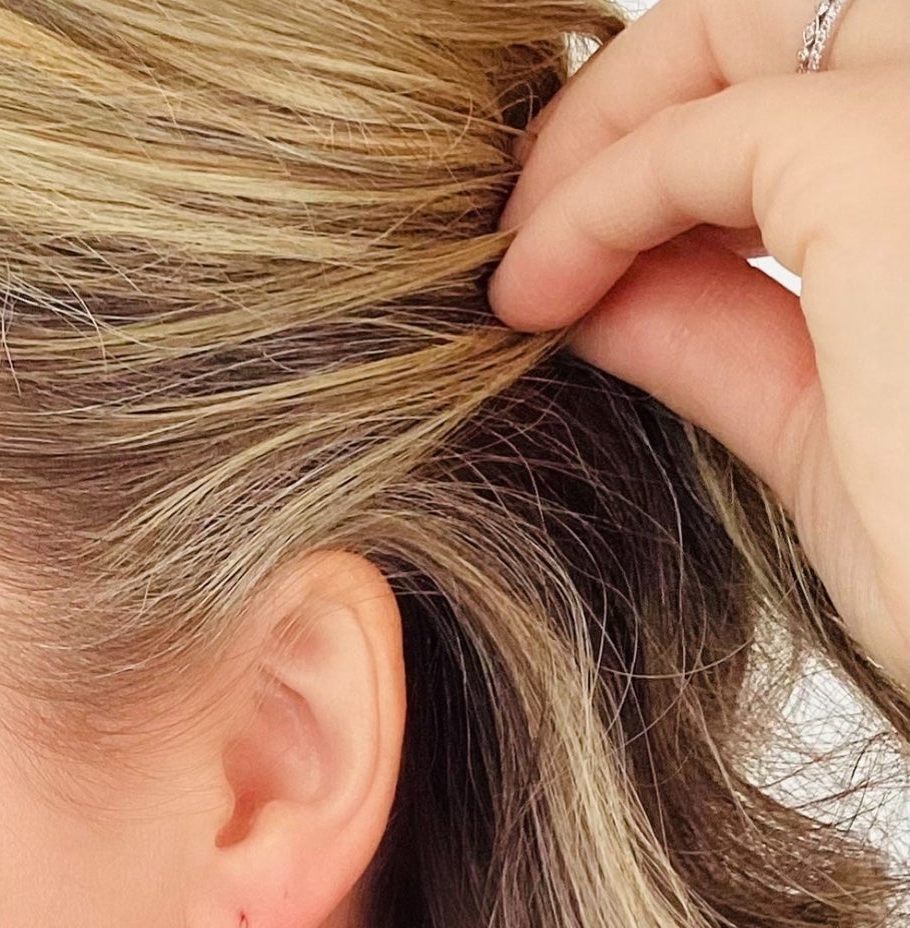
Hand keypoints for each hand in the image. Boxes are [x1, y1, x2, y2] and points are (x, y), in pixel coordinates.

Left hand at [486, 0, 909, 692]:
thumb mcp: (825, 430)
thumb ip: (725, 336)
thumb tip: (601, 288)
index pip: (817, 84)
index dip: (675, 146)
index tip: (562, 246)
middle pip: (780, 18)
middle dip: (626, 105)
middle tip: (517, 223)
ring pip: (739, 31)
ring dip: (597, 135)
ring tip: (511, 259)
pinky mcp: (889, 160)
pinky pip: (697, 134)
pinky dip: (590, 201)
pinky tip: (526, 291)